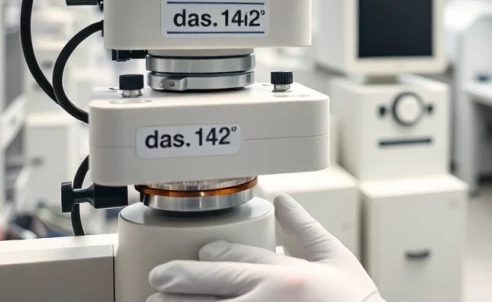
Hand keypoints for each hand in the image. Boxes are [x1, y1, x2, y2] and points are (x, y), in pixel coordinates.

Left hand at [147, 194, 381, 301]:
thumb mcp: (335, 260)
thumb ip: (306, 229)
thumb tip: (283, 200)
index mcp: (288, 274)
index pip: (236, 260)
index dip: (211, 256)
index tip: (199, 254)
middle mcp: (268, 300)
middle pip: (210, 287)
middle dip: (177, 282)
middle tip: (156, 281)